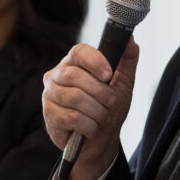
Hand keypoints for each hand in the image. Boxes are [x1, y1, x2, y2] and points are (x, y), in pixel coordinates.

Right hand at [42, 39, 139, 179]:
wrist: (100, 139)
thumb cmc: (109, 108)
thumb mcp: (124, 83)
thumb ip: (127, 60)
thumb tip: (130, 40)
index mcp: (74, 62)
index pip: (79, 51)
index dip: (95, 62)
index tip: (109, 75)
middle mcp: (57, 75)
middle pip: (75, 76)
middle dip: (100, 92)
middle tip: (110, 102)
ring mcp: (50, 94)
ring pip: (74, 98)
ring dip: (96, 111)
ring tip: (102, 116)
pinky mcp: (49, 114)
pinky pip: (71, 117)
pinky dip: (89, 125)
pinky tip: (91, 127)